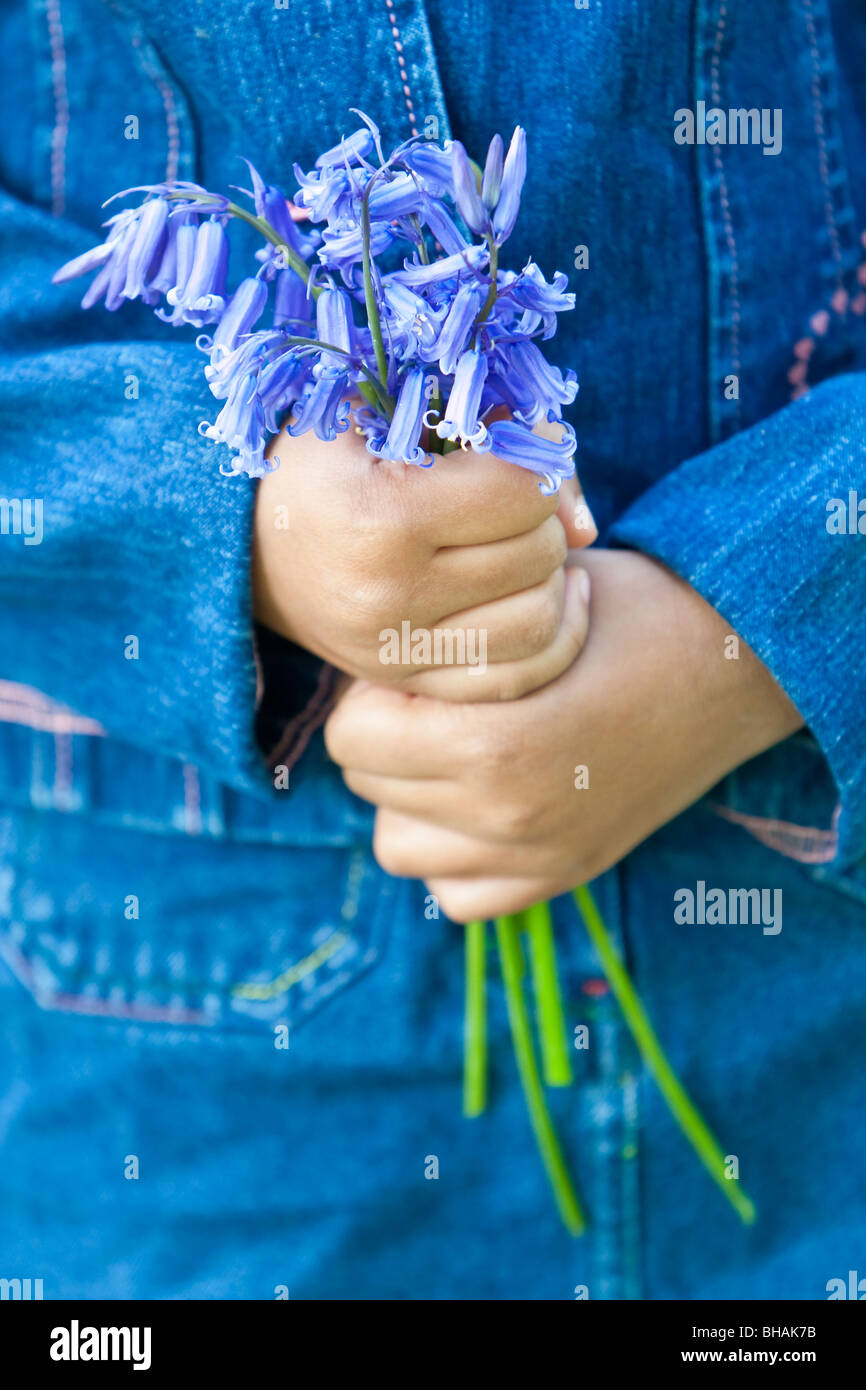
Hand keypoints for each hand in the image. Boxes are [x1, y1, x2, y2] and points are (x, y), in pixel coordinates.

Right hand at [253, 417, 595, 700]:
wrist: (245, 544)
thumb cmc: (325, 461)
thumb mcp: (385, 416)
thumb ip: (496, 440)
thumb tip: (588, 525)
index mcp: (379, 520)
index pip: (521, 493)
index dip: (532, 459)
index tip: (511, 448)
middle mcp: (387, 599)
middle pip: (537, 556)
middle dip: (541, 517)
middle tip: (514, 499)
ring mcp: (395, 652)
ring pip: (539, 622)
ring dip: (551, 578)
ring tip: (528, 546)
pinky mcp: (406, 684)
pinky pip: (515, 678)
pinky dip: (550, 639)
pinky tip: (548, 600)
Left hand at [324, 549, 804, 921]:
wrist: (736, 668)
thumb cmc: (632, 614)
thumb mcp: (531, 604)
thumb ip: (444, 641)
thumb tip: (370, 650)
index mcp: (494, 744)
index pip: (352, 737)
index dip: (373, 690)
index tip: (414, 667)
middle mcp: (507, 817)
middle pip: (369, 786)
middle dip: (386, 737)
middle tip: (435, 700)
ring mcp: (537, 857)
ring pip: (398, 846)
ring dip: (409, 799)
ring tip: (453, 751)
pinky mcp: (563, 875)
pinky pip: (456, 895)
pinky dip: (453, 856)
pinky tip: (482, 803)